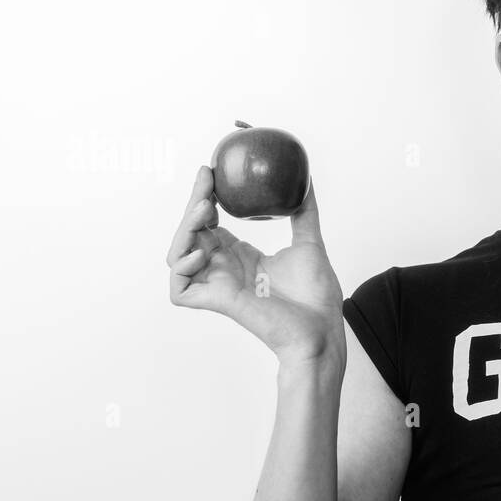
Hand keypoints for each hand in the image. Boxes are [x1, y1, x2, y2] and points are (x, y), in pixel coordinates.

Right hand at [166, 165, 345, 363]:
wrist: (322, 328)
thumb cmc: (316, 296)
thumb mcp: (309, 242)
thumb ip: (304, 212)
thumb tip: (306, 181)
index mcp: (241, 256)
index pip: (210, 222)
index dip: (205, 197)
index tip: (211, 172)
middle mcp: (225, 269)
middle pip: (191, 232)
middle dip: (193, 204)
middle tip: (206, 180)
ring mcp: (218, 286)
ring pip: (178, 256)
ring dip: (184, 230)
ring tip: (205, 210)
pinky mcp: (217, 303)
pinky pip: (181, 289)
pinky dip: (182, 269)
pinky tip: (200, 253)